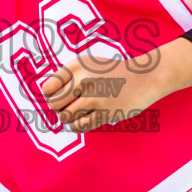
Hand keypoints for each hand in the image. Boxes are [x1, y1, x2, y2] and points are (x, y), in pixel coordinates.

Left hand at [39, 37, 191, 134]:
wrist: (145, 76)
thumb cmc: (113, 73)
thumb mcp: (89, 64)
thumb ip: (67, 77)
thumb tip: (46, 97)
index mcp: (78, 65)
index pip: (48, 88)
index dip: (51, 96)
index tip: (61, 97)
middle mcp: (84, 79)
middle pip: (54, 104)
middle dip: (59, 108)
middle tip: (70, 107)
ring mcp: (95, 97)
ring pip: (66, 117)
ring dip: (69, 119)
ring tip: (78, 114)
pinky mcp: (106, 113)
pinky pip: (80, 126)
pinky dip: (78, 126)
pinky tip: (85, 120)